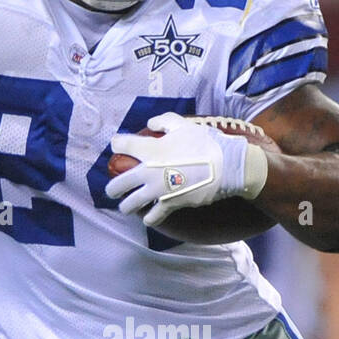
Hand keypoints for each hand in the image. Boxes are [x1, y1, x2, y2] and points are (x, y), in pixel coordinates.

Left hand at [105, 113, 265, 226]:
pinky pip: (154, 217)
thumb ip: (163, 121)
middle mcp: (148, 172)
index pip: (121, 144)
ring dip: (126, 206)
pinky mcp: (170, 204)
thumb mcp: (183, 125)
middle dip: (112, 188)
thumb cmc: (204, 143)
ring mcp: (157, 191)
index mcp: (149, 150)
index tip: (118, 145)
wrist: (225, 166)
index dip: (117, 144)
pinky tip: (148, 217)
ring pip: (131, 204)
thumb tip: (150, 123)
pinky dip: (150, 218)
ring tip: (127, 207)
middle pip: (118, 184)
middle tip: (113, 190)